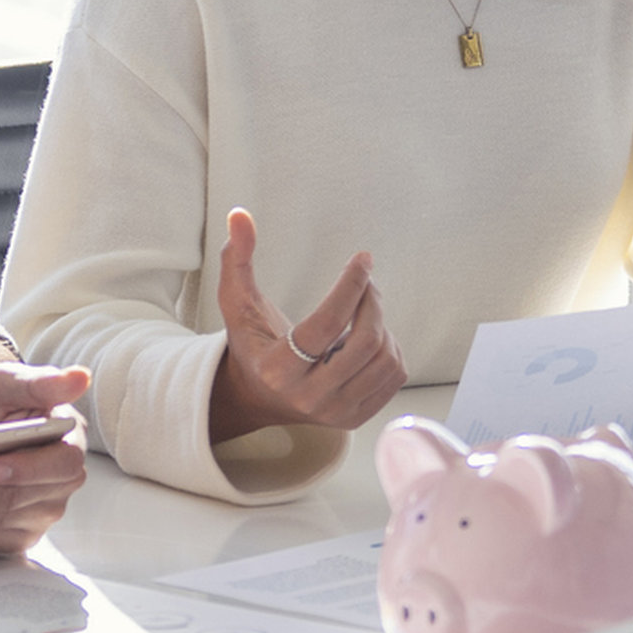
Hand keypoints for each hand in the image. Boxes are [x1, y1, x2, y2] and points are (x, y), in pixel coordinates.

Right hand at [206, 208, 407, 440]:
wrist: (260, 396)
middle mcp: (308, 397)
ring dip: (382, 323)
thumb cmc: (252, 342)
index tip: (362, 259)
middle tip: (366, 281)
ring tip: (365, 308)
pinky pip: (394, 375)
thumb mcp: (238, 302)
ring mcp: (335, 412)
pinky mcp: (356, 417)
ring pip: (385, 359)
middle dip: (372, 301)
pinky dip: (390, 348)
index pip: (326, 325)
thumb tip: (239, 215)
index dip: (350, 286)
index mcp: (278, 370)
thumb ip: (237, 259)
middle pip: (364, 342)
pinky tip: (368, 337)